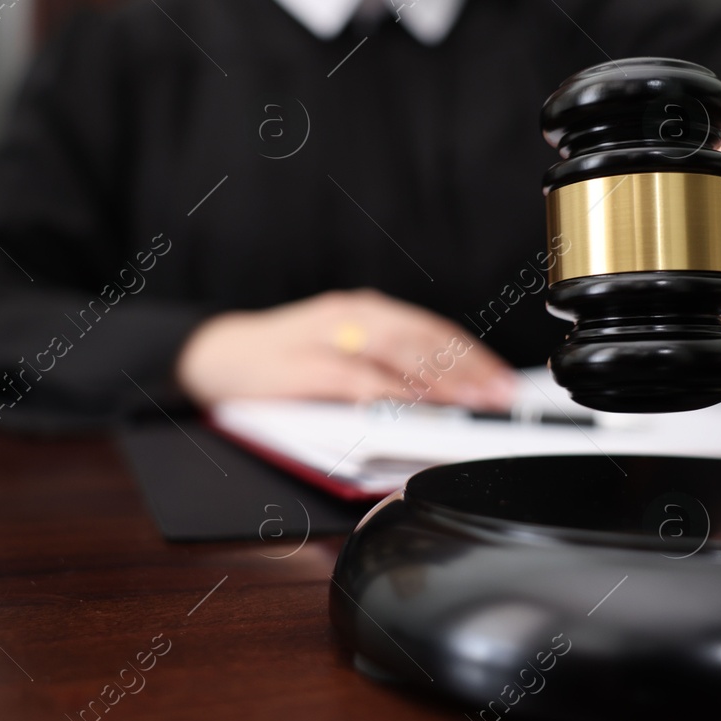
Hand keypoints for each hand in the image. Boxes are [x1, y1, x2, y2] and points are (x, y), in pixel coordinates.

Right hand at [175, 288, 516, 409]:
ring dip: (438, 378)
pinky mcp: (303, 364)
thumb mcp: (343, 356)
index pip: (433, 331)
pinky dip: (386, 392)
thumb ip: (386, 371)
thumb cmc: (286, 362)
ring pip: (395, 351)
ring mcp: (328, 336)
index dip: (473, 357)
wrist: (216, 355)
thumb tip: (444, 402)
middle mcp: (353, 315)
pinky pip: (353, 378)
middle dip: (467, 370)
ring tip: (471, 402)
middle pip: (423, 338)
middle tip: (498, 396)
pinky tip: (412, 408)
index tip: (503, 382)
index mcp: (368, 312)